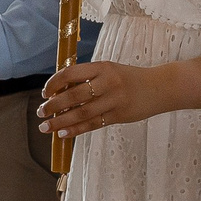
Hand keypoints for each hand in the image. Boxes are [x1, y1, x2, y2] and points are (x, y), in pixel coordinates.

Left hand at [37, 60, 164, 137]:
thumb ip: (88, 79)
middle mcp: (107, 82)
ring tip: (46, 127)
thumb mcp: (110, 71)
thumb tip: (60, 93)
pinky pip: (93, 124)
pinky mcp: (119, 115)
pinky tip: (63, 133)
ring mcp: (114, 100)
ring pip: (81, 113)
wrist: (160, 87)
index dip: (54, 84)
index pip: (71, 74)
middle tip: (40, 112)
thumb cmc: (129, 79)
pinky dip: (76, 129)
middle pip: (73, 96)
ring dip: (60, 121)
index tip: (44, 93)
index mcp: (102, 67)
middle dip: (53, 105)